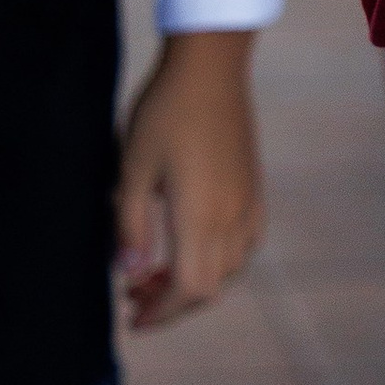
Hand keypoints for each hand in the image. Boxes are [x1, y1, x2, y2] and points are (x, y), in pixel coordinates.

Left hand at [116, 31, 264, 327]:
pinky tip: (194, 242)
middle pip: (210, 287)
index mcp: (200, 215)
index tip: (132, 318)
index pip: (188, 289)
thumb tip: (129, 274)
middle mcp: (233, 216)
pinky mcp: (255, 186)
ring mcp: (249, 201)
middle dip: (172, 302)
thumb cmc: (164, 113)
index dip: (160, 313)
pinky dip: (220, 259)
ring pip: (231, 269)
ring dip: (196, 282)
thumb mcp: (132, 170)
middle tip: (134, 293)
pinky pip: (246, 243)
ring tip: (158, 270)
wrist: (210, 66)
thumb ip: (129, 227)